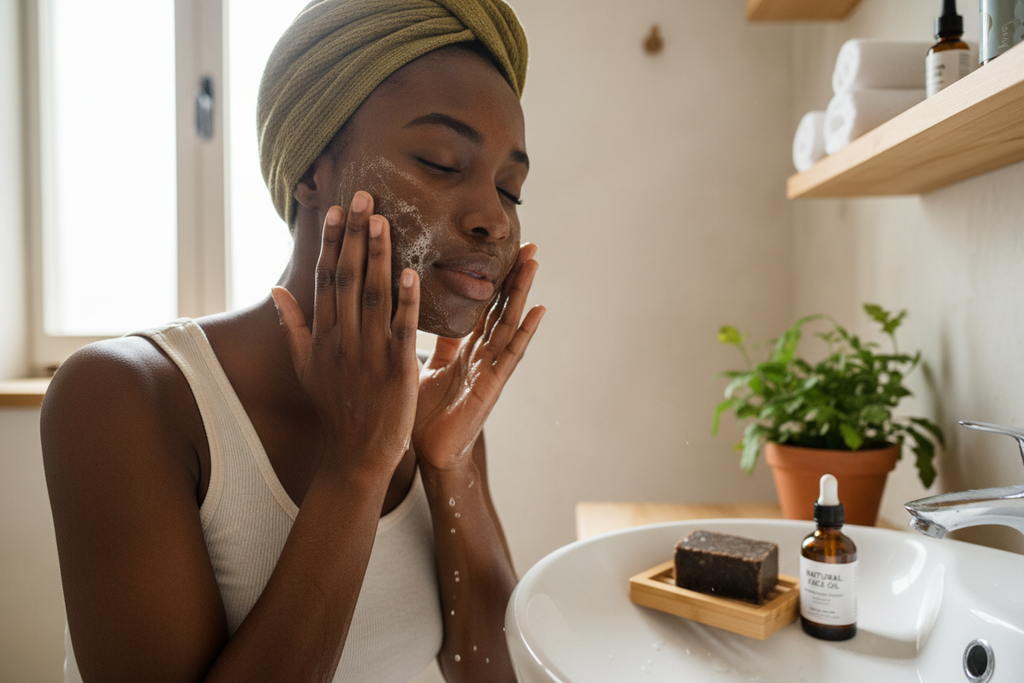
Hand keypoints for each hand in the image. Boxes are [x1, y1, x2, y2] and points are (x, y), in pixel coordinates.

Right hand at [272, 192, 420, 476]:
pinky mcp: (396, 370)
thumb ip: (293, 326)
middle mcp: (343, 340)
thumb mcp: (305, 367)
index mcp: (323, 336)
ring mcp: (369, 354)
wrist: (357, 453)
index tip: (338, 210)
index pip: (326, 280)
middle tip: (364, 196)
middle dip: (355, 236)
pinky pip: (401, 330)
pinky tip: (411, 273)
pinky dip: (406, 302)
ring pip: (373, 297)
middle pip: (347, 279)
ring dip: (378, 257)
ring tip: (383, 221)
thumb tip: (275, 290)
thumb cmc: (335, 407)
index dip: (333, 243)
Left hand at [414, 243, 544, 469]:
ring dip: (522, 291)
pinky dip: (525, 331)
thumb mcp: (418, 367)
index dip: (488, 280)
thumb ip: (422, 341)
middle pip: (499, 308)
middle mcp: (480, 355)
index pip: (478, 307)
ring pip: (508, 322)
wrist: (426, 455)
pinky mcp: (493, 385)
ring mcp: (490, 368)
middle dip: (512, 276)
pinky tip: (539, 310)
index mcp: (462, 350)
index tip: (497, 251)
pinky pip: (511, 354)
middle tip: (525, 242)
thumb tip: (409, 312)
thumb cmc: (422, 415)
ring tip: (533, 261)